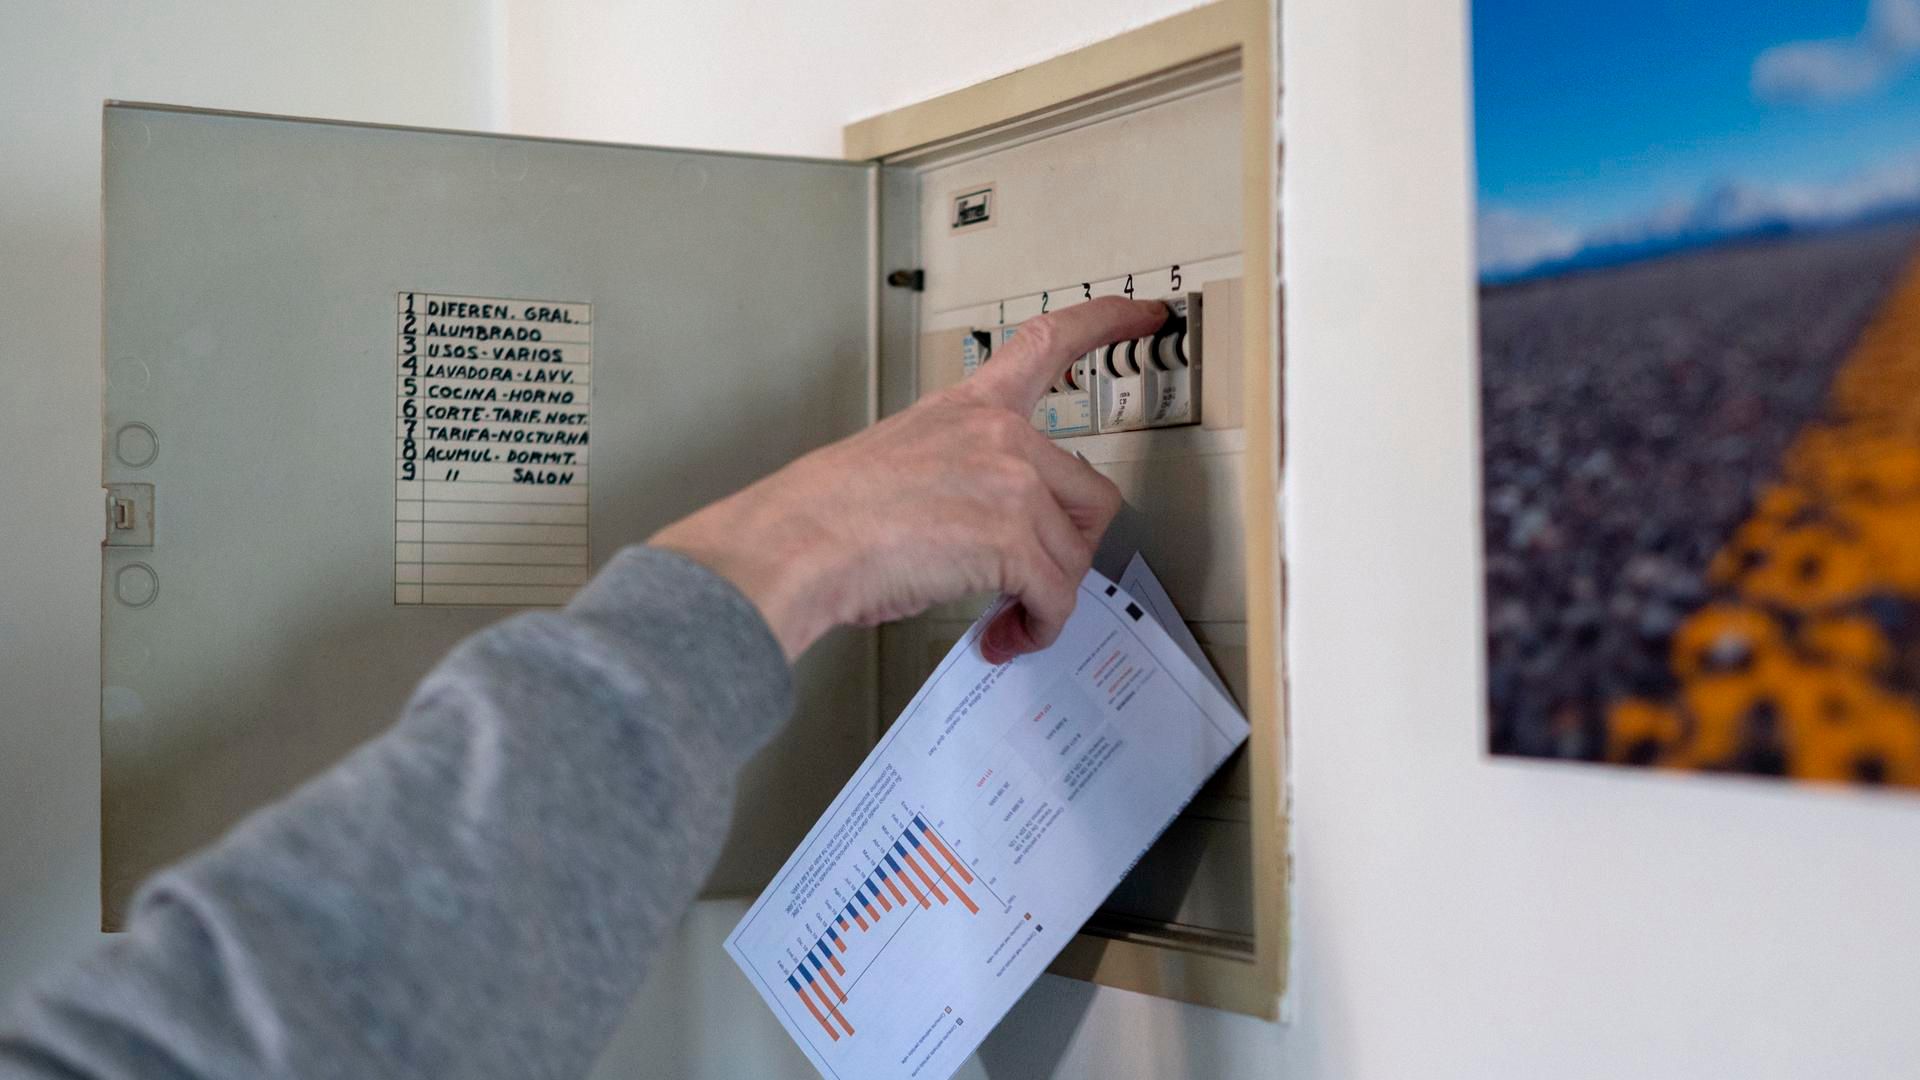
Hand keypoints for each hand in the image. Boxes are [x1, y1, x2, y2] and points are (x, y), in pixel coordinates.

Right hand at [650, 296, 1167, 662]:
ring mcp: (1011, 482)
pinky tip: (1005, 638)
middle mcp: (999, 435)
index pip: (1049, 344)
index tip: (1146, 312)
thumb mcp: (898, 463)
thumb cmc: (823, 517)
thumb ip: (959, 478)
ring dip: (1046, 600)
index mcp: (968, 408)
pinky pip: (1056, 595)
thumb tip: (980, 537)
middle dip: (1068, 549)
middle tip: (1032, 584)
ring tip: (1004, 621)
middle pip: (1089, 495)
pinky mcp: (1012, 536)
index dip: (1105, 322)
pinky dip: (1037, 628)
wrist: (795, 545)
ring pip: (1073, 555)